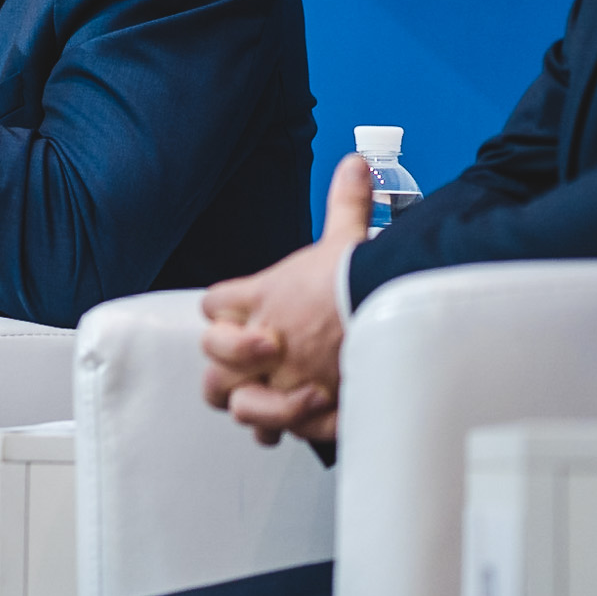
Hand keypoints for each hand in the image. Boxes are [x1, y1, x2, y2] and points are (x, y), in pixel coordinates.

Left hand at [201, 154, 373, 445]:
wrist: (385, 315)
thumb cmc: (361, 278)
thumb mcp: (348, 234)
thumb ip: (346, 202)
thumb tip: (355, 165)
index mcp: (262, 298)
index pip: (213, 306)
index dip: (223, 315)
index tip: (243, 319)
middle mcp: (260, 341)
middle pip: (211, 361)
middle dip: (226, 369)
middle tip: (256, 369)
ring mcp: (276, 378)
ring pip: (231, 401)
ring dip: (252, 407)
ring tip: (274, 406)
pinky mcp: (302, 408)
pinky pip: (277, 429)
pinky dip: (288, 430)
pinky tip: (304, 424)